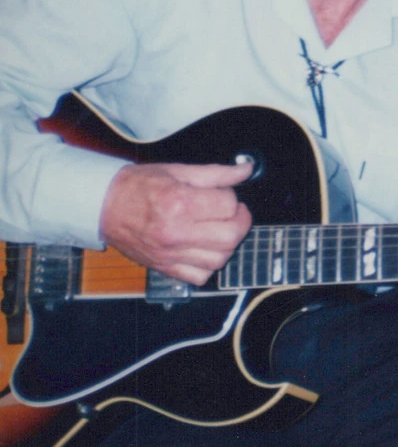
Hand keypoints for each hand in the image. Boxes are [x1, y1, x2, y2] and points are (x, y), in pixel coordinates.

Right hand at [99, 161, 254, 285]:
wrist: (101, 206)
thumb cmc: (136, 186)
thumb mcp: (176, 171)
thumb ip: (215, 174)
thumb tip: (246, 169)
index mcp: (178, 203)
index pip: (228, 205)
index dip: (231, 197)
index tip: (222, 194)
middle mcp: (175, 232)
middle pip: (231, 236)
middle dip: (239, 221)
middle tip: (231, 212)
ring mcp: (169, 254)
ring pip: (220, 259)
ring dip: (227, 244)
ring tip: (218, 229)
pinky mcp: (164, 267)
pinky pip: (200, 277)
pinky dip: (209, 265)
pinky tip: (204, 248)